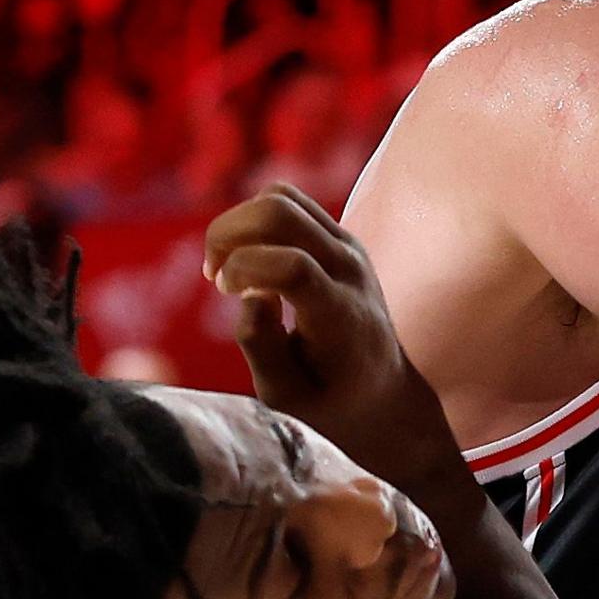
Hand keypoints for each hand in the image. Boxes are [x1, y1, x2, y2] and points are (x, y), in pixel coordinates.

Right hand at [201, 183, 462, 489]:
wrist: (383, 390)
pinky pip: (289, 201)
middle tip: (215, 277)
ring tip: (228, 268)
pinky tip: (248, 259)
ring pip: (280, 196)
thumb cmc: (330, 402)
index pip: (293, 265)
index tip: (225, 293)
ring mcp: (349, 246)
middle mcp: (349, 269)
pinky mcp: (340, 236)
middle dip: (227, 233)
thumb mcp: (288, 398)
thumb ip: (263, 348)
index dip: (244, 269)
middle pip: (279, 210)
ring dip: (237, 223)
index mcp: (341, 314)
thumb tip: (250, 297)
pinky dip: (253, 219)